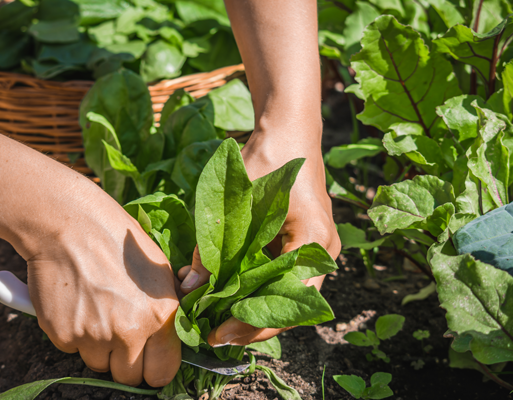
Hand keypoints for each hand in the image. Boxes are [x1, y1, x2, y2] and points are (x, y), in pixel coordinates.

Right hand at [27, 191, 180, 386]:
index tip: (149, 359)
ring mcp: (94, 337)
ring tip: (97, 308)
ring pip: (99, 364)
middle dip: (126, 361)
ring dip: (99, 347)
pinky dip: (75, 333)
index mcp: (160, 316)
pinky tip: (77, 303)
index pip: (164, 371)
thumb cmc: (118, 241)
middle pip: (129, 377)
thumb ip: (167, 308)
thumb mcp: (160, 271)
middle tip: (120, 333)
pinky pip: (73, 349)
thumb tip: (173, 333)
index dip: (155, 366)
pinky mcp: (63, 335)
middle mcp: (129, 331)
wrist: (69, 224)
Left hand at [178, 125, 340, 346]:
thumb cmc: (267, 156)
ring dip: (252, 307)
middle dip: (251, 323)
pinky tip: (227, 292)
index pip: (287, 301)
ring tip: (216, 318)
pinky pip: (281, 276)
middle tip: (214, 333)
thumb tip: (189, 287)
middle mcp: (323, 252)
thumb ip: (213, 244)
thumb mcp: (235, 199)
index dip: (253, 324)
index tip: (218, 333)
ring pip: (285, 293)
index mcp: (314, 240)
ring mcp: (316, 249)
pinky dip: (255, 287)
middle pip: (290, 305)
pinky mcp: (304, 244)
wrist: (289, 130)